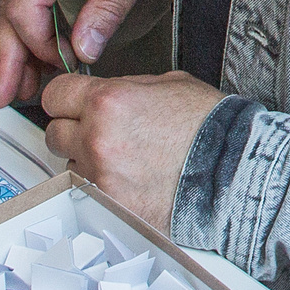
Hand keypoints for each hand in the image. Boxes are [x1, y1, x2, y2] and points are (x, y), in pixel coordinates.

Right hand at [0, 0, 171, 110]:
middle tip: (5, 96)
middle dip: (7, 55)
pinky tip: (36, 51)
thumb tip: (83, 52)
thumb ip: (109, 7)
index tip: (64, 65)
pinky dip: (27, 23)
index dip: (39, 44)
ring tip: (18, 85)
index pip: (26, 6)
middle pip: (8, 8)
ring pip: (12, 2)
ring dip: (14, 44)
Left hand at [38, 70, 220, 230]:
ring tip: (123, 160)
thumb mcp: (169, 84)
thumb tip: (104, 93)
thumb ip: (125, 88)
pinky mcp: (111, 206)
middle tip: (99, 133)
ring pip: (70, 167)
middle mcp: (97, 139)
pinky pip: (89, 193)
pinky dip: (103, 187)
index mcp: (108, 101)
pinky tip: (130, 180)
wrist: (235, 170)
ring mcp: (102, 177)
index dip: (65, 98)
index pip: (54, 95)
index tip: (71, 104)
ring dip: (87, 162)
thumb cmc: (211, 128)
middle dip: (73, 131)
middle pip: (53, 134)